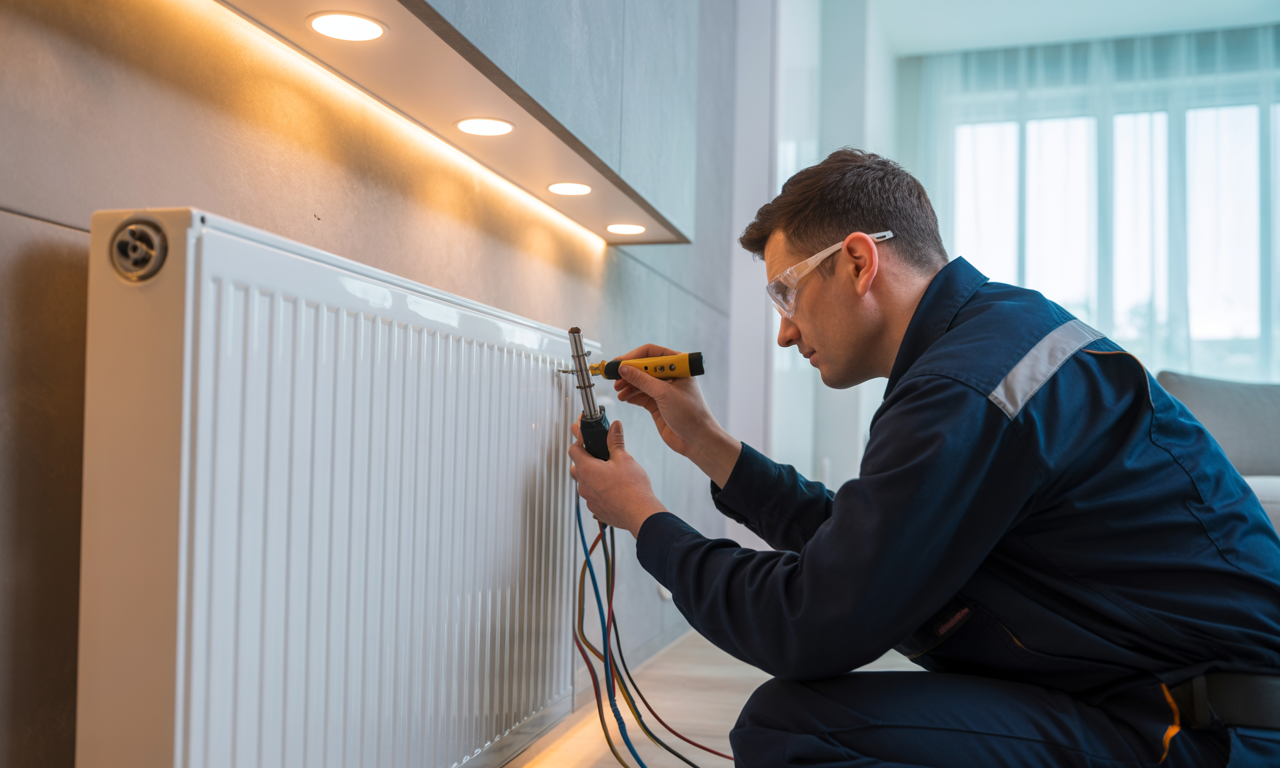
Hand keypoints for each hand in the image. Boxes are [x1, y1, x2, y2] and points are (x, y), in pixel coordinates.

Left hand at [568, 417, 665, 536]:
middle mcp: (583, 485)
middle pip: (576, 466)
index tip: (584, 435)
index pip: (573, 449)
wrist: (640, 514)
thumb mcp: (624, 458)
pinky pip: (592, 496)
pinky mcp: (596, 510)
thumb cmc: (632, 488)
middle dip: (585, 458)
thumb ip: (615, 441)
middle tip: (598, 454)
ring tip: (607, 472)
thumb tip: (614, 426)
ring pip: (584, 483)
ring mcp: (589, 499)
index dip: (579, 440)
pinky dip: (599, 490)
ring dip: (592, 476)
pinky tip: (612, 488)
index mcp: (587, 469)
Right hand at [612, 343, 741, 487]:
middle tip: (614, 377)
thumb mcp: (664, 394)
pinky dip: (631, 395)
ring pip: (640, 382)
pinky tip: (624, 397)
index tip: (619, 363)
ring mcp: (664, 390)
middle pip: (643, 367)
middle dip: (628, 372)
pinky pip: (641, 395)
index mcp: (678, 366)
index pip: (651, 353)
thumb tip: (624, 368)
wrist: (697, 440)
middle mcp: (670, 375)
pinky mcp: (658, 403)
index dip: (633, 356)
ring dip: (628, 385)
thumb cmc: (691, 415)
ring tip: (619, 391)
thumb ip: (642, 380)